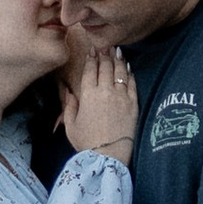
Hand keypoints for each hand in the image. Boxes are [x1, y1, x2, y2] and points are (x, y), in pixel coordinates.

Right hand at [62, 39, 136, 163]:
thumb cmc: (87, 143)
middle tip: (105, 46)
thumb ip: (69, 107)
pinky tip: (128, 67)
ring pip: (119, 71)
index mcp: (88, 94)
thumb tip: (70, 93)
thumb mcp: (70, 126)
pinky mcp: (133, 103)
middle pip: (105, 66)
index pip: (89, 70)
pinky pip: (132, 83)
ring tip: (117, 51)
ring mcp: (120, 96)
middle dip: (104, 54)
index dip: (91, 58)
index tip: (92, 50)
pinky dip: (130, 73)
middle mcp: (104, 91)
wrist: (108, 157)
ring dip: (118, 59)